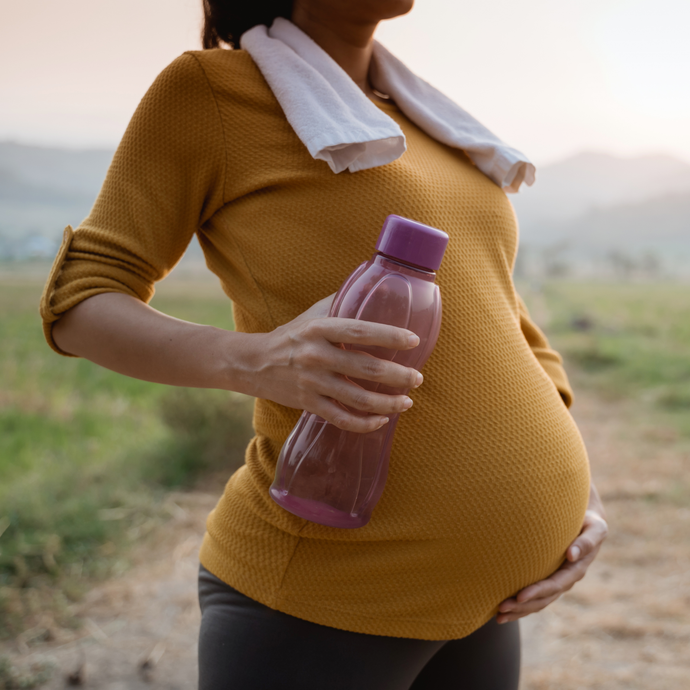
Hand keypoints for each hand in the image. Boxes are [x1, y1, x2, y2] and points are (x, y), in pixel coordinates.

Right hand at [252, 293, 423, 432]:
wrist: (253, 363)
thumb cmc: (290, 336)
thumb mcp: (311, 315)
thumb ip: (340, 304)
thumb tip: (373, 289)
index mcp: (319, 329)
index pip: (360, 331)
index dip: (389, 335)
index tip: (413, 340)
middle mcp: (316, 356)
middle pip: (364, 367)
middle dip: (397, 375)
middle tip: (416, 378)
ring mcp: (312, 382)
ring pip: (357, 398)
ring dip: (387, 402)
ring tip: (407, 402)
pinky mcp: (308, 404)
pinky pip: (341, 418)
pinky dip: (364, 423)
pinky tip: (381, 419)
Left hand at [496, 484, 607, 623]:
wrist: (588, 523)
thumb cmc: (590, 522)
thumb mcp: (595, 528)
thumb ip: (586, 541)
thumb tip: (571, 555)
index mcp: (576, 569)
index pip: (554, 585)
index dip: (537, 591)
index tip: (520, 596)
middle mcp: (566, 579)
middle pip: (543, 598)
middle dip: (522, 605)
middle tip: (501, 609)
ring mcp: (557, 581)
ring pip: (537, 602)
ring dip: (518, 610)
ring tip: (497, 616)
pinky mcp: (548, 578)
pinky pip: (534, 596)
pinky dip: (520, 604)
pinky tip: (503, 610)